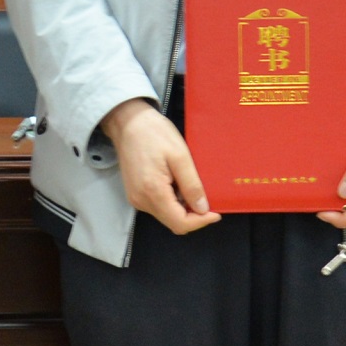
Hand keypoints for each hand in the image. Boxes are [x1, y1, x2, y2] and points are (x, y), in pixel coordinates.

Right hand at [105, 98, 218, 233]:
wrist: (128, 123)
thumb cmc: (154, 134)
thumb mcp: (180, 156)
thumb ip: (191, 185)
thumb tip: (202, 209)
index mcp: (153, 192)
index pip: (180, 223)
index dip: (201, 221)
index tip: (216, 212)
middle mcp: (141, 201)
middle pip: (173, 223)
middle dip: (193, 216)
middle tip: (207, 200)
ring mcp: (136, 199)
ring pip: (166, 216)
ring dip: (183, 209)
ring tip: (191, 188)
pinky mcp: (135, 194)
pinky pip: (158, 207)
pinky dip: (172, 202)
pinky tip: (178, 186)